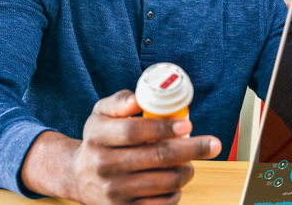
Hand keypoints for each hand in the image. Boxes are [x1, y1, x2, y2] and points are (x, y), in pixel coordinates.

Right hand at [72, 90, 221, 204]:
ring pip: (164, 182)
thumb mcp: (101, 114)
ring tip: (190, 163)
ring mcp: (113, 192)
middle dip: (192, 149)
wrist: (78, 176)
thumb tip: (138, 98)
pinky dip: (176, 192)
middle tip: (213, 144)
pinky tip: (175, 181)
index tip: (187, 124)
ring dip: (186, 171)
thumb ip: (120, 101)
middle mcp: (103, 165)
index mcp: (98, 136)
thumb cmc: (99, 139)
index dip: (163, 128)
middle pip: (157, 157)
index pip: (134, 132)